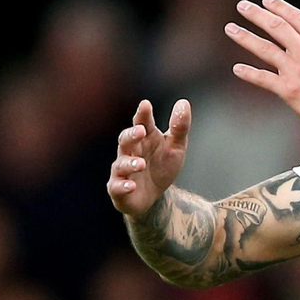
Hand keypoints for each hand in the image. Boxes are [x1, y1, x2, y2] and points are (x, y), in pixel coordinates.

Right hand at [108, 99, 191, 216]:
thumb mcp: (176, 147)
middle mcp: (130, 151)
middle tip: (140, 131)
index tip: (145, 105)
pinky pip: (116, 187)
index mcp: (144, 138)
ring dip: (129, 163)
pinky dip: (123, 186)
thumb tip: (183, 102)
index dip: (143, 114)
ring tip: (141, 163)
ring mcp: (122, 170)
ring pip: (120, 164)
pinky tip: (131, 185)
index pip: (142, 122)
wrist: (156, 196)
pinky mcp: (119, 189)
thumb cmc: (162, 166)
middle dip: (131, 135)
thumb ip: (180, 127)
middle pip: (125, 140)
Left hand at [225, 0, 299, 143]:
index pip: (296, 17)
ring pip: (265, 49)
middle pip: (277, 27)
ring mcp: (296, 72)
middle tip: (241, 5)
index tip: (266, 0)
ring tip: (230, 29)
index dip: (279, 7)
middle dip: (257, 14)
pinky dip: (249, 73)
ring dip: (245, 37)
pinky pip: (264, 79)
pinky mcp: (289, 91)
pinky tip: (237, 69)